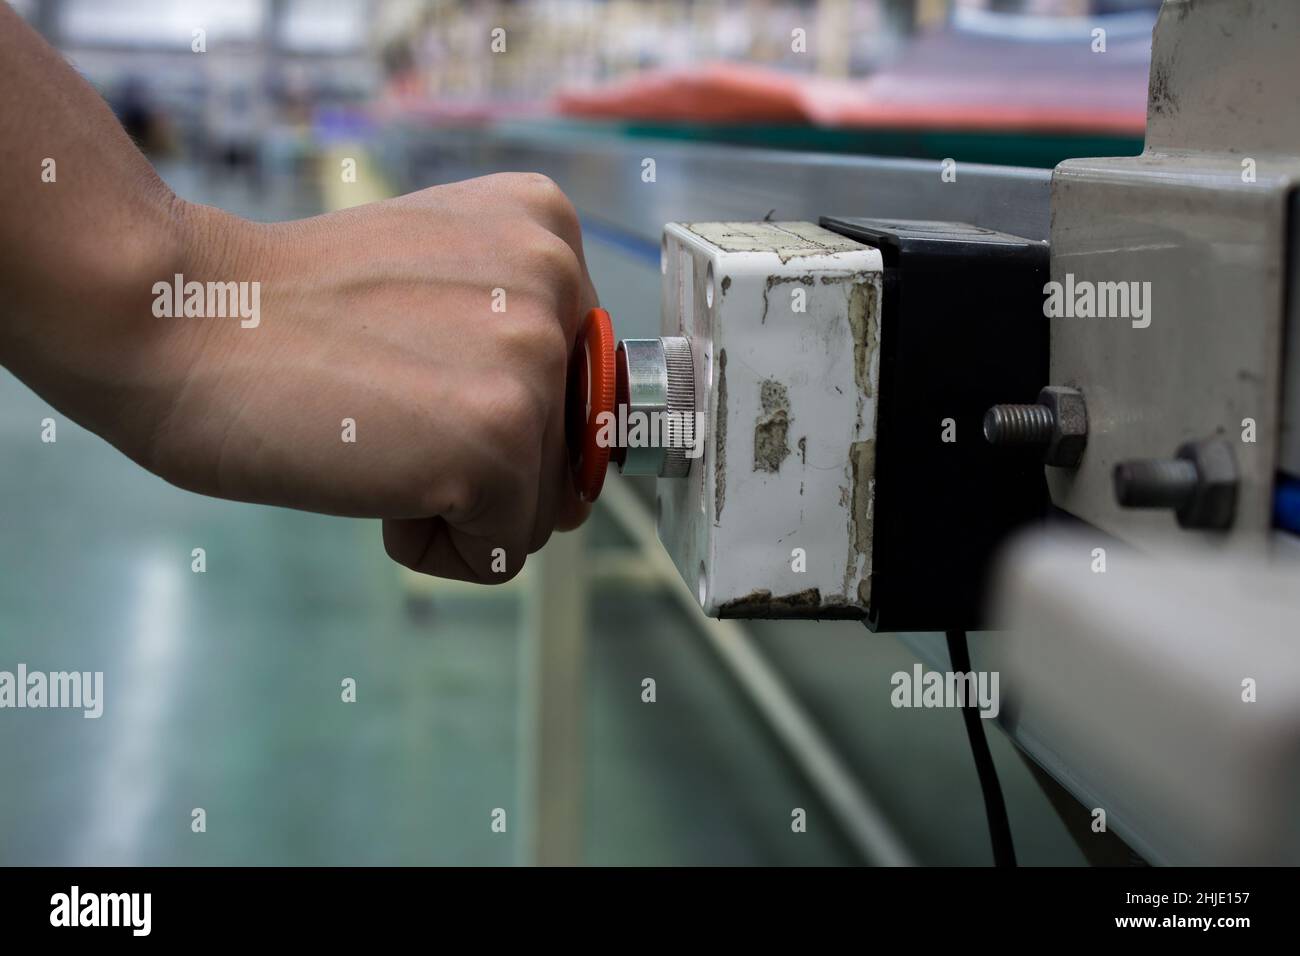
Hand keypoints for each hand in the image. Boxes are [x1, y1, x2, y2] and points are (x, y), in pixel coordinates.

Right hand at [138, 174, 596, 581]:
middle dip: (478, 461)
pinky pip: (501, 552)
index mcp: (546, 228)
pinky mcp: (501, 439)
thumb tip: (581, 496)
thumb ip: (517, 352)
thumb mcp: (437, 288)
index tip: (412, 371)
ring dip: (452, 501)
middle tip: (382, 401)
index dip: (491, 408)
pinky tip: (369, 472)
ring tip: (374, 429)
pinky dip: (428, 543)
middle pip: (565, 449)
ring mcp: (534, 357)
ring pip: (539, 508)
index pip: (578, 383)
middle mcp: (558, 279)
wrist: (177, 321)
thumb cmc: (286, 315)